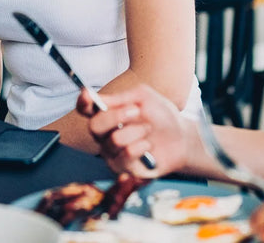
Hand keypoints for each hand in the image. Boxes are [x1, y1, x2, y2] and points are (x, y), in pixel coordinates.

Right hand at [76, 84, 193, 177]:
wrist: (181, 137)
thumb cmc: (161, 116)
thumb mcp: (144, 97)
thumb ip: (121, 97)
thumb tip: (97, 98)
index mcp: (107, 114)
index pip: (85, 109)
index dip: (83, 102)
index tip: (88, 95)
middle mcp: (105, 134)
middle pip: (94, 126)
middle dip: (116, 116)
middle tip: (136, 110)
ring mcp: (111, 152)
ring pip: (114, 140)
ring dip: (137, 131)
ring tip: (148, 129)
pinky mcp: (122, 168)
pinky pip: (125, 155)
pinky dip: (141, 146)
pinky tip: (149, 145)